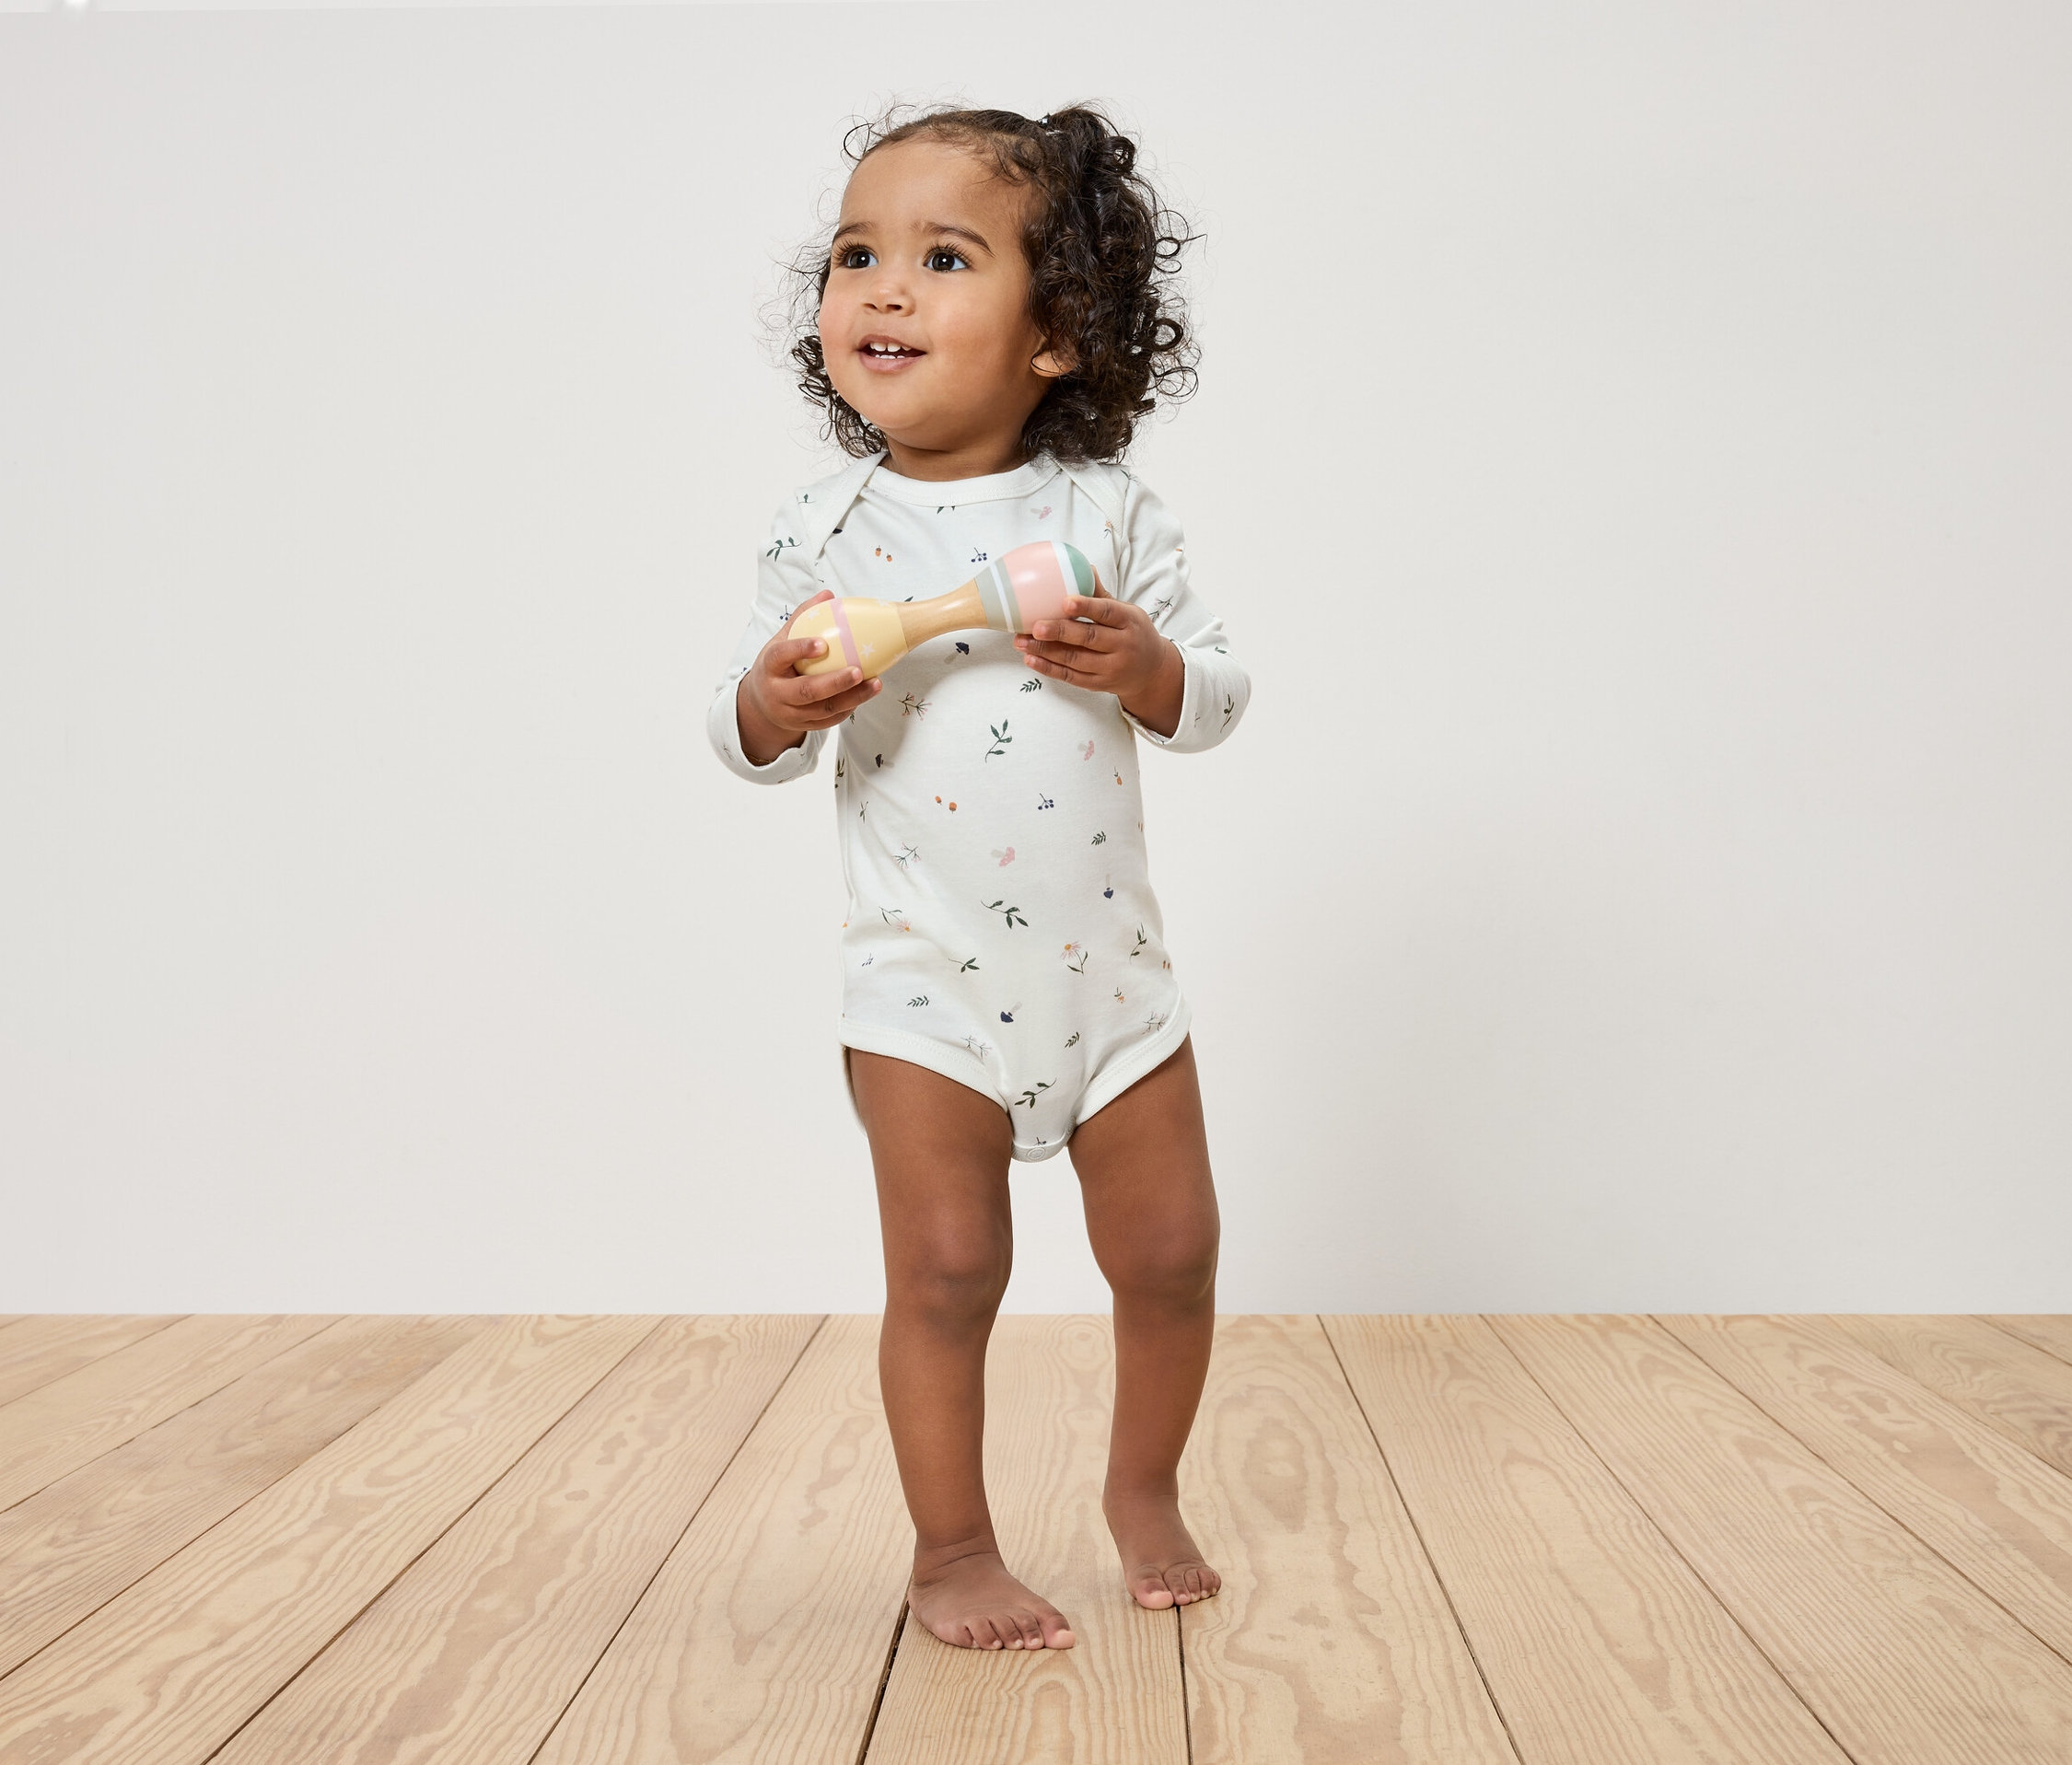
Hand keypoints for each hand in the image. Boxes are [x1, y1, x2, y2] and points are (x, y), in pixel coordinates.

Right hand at [736, 590, 881, 764]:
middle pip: (806, 691)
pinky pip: (829, 720)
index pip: (780, 657)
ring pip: (823, 710)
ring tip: (875, 684)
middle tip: (858, 670)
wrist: (760, 703)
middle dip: (834, 682)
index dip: (800, 650)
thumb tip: (828, 594)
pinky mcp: (804, 726)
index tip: (822, 644)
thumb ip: (804, 618)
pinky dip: (849, 708)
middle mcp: (776, 693)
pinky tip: (866, 694)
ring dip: (852, 698)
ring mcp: (789, 714)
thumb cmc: (777, 665)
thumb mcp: (782, 640)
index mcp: (768, 667)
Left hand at [1014, 578, 1183, 735]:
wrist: (1152, 672)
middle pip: (1089, 638)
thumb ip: (1102, 595)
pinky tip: (1031, 659)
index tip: (1065, 602)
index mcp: (1130, 622)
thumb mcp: (1128, 612)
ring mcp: (1111, 668)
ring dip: (1046, 651)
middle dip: (1060, 632)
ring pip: (1075, 660)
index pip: (1107, 612)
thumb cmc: (1134, 634)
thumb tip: (1084, 566)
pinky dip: (1049, 669)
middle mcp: (1123, 646)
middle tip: (1035, 625)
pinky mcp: (1099, 685)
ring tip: (1021, 641)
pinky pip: (1071, 677)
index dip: (1087, 607)